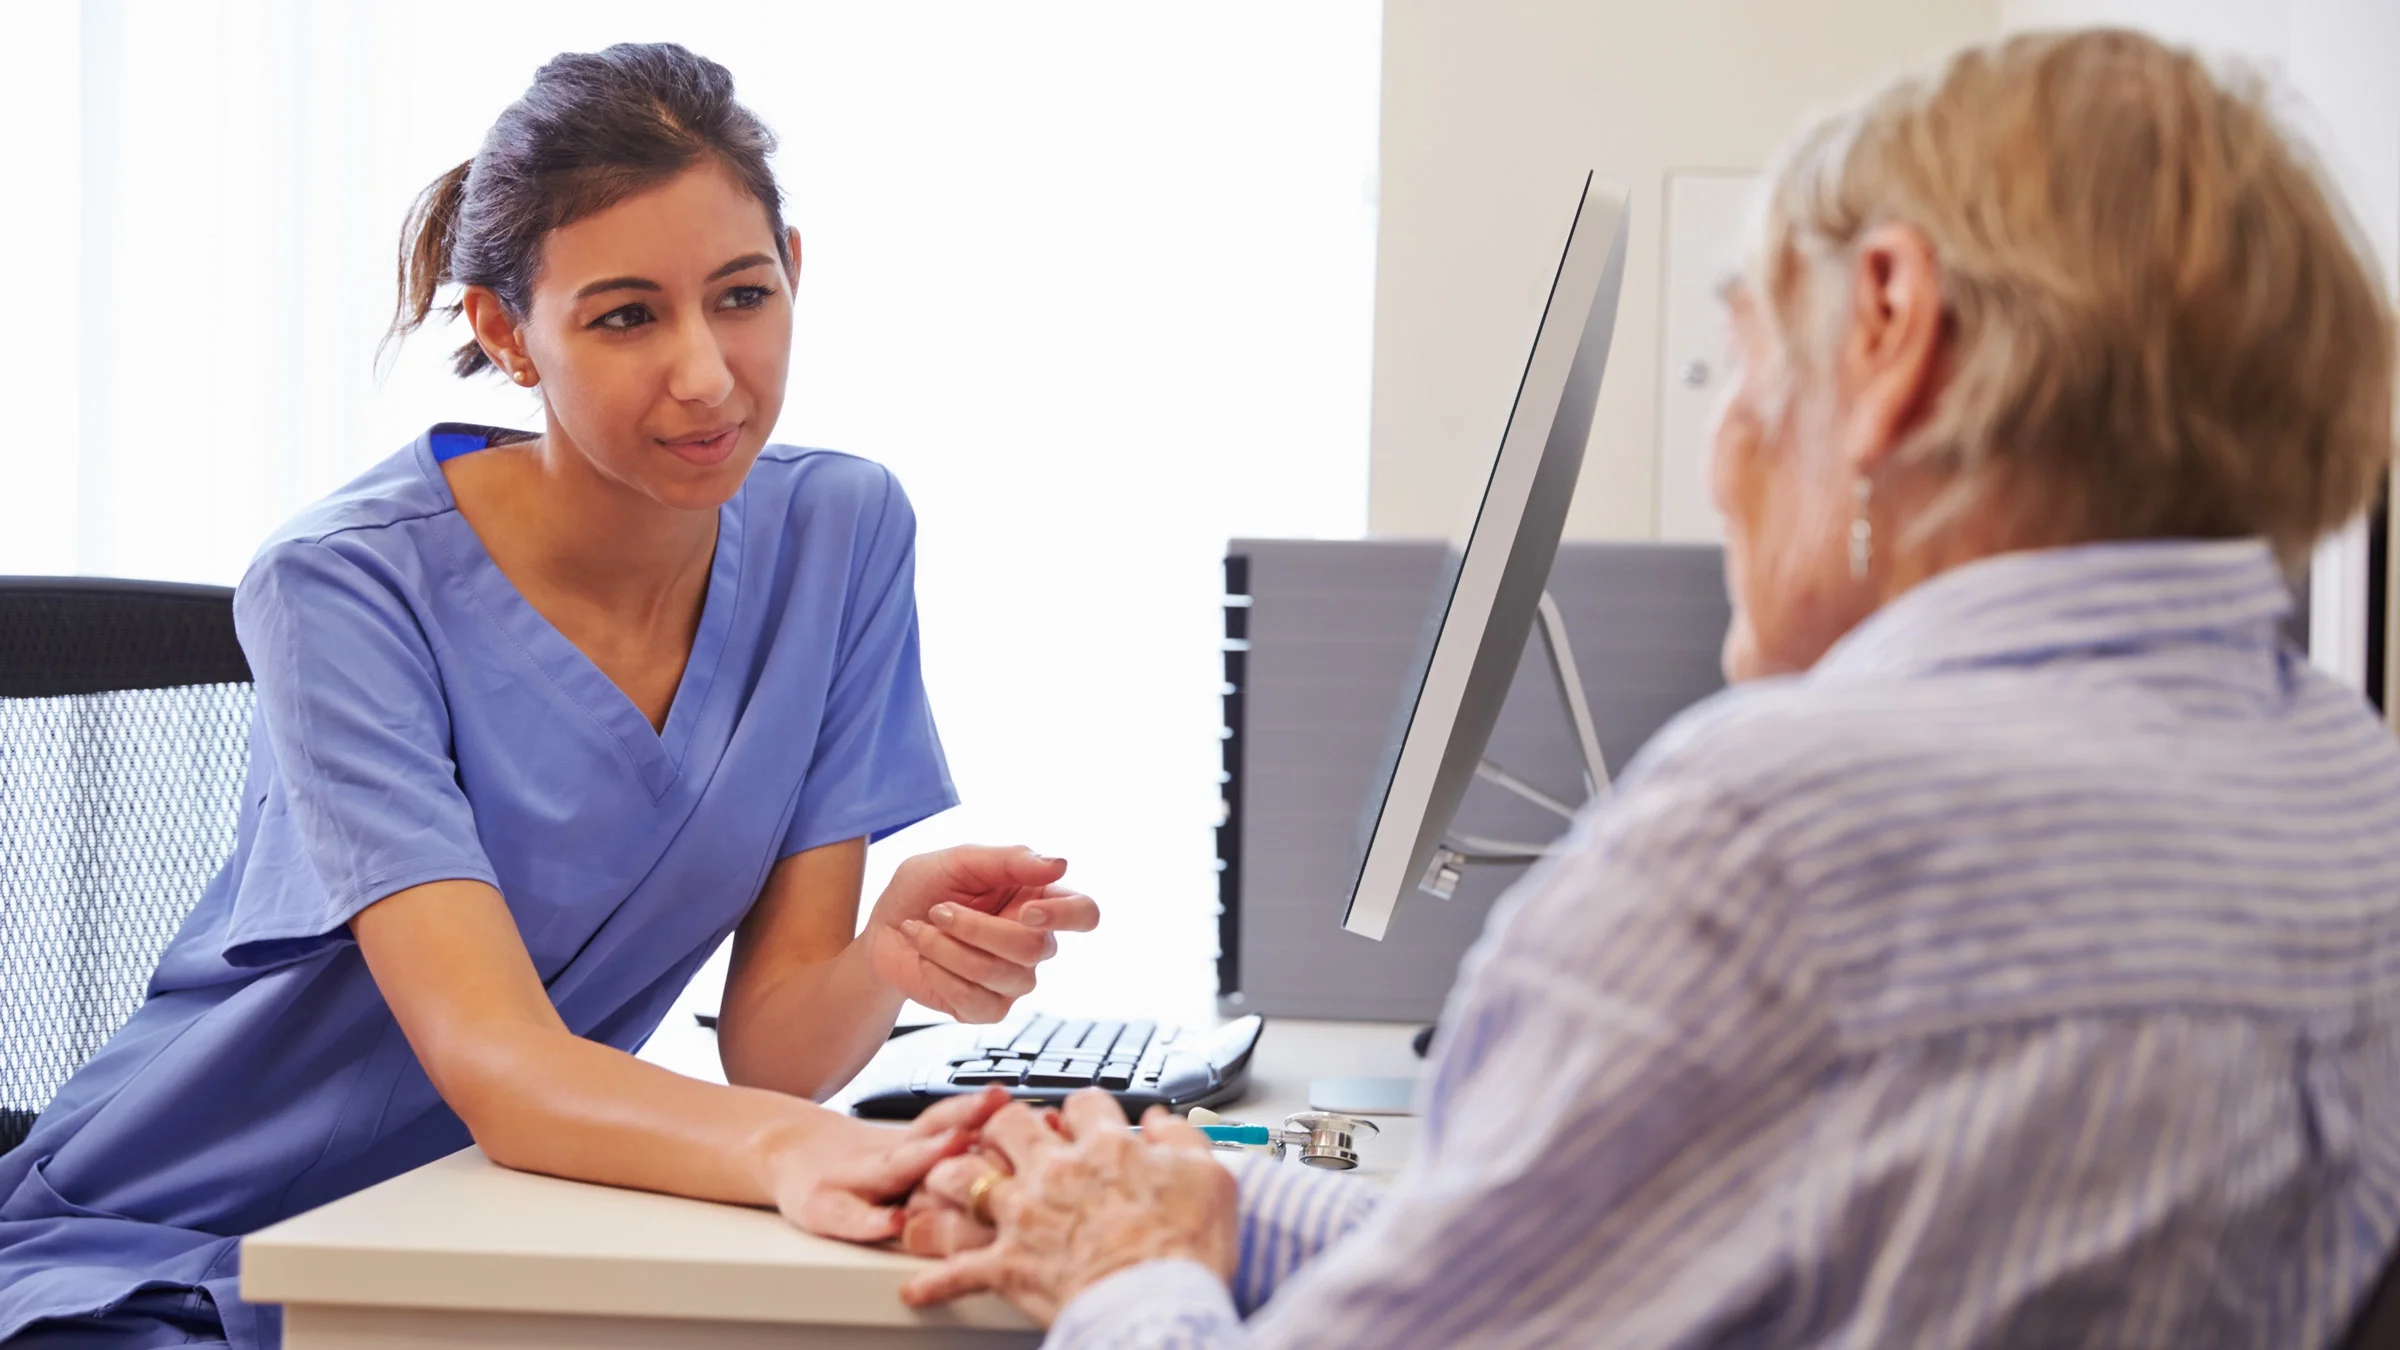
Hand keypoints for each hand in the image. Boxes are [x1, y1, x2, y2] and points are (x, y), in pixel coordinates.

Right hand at [772, 1086, 1010, 1243]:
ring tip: (956, 1144)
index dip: (983, 1110)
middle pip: (929, 1133)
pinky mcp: (823, 1208)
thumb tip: (1032, 1133)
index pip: (948, 1119)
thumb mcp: (906, 1147)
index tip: (1023, 1107)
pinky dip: (870, 1220)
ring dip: (927, 1154)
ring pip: (894, 1165)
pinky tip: (892, 1223)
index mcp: (912, 1144)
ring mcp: (854, 1180)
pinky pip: (849, 1216)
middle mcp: (887, 1156)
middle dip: (966, 1119)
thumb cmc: (861, 1162)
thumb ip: (957, 1143)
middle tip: (1000, 1112)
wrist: (787, 1153)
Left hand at [865, 846, 1100, 1022]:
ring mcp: (1013, 980)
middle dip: (977, 928)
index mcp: (1038, 899)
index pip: (1084, 913)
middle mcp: (1034, 942)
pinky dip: (941, 976)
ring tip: (923, 931)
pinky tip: (926, 959)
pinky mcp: (987, 1008)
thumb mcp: (958, 860)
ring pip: (1002, 974)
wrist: (882, 931)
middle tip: (939, 910)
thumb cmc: (923, 890)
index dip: (1065, 915)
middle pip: (1036, 947)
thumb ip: (1008, 860)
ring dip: (948, 949)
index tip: (1027, 910)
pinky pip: (976, 1001)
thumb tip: (1060, 864)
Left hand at [899, 1092, 1238, 1325]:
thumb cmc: (1186, 1251)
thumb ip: (1182, 1140)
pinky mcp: (1008, 1266)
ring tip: (943, 1182)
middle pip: (1009, 1124)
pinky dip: (935, 1280)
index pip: (1084, 1103)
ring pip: (964, 1178)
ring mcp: (1026, 1217)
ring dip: (950, 1179)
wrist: (1157, 1310)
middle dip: (1003, 1125)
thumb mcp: (1211, 1178)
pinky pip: (958, 1270)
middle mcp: (1056, 1173)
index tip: (1084, 1118)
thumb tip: (1161, 1121)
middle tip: (1004, 1135)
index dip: (1082, 1108)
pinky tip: (917, 1286)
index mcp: (1105, 1149)